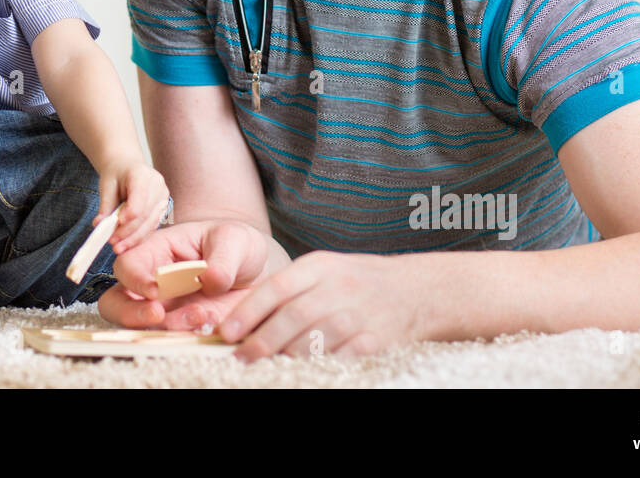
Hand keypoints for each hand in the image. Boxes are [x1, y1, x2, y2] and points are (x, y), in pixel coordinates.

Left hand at [95, 161, 169, 253]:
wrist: (127, 167)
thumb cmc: (116, 174)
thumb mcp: (106, 185)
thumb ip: (105, 205)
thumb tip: (99, 225)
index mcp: (141, 174)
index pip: (139, 198)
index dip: (129, 214)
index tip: (116, 224)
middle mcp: (157, 185)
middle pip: (145, 214)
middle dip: (128, 232)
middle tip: (112, 243)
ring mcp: (163, 197)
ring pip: (150, 223)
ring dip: (134, 238)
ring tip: (118, 247)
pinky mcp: (163, 208)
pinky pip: (152, 226)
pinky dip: (139, 237)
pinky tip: (127, 244)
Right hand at [98, 219, 270, 329]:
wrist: (253, 271)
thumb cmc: (234, 245)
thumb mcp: (234, 240)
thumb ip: (223, 258)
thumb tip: (211, 279)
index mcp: (155, 251)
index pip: (127, 265)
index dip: (134, 279)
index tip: (155, 289)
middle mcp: (151, 283)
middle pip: (116, 304)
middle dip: (130, 314)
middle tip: (158, 315)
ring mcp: (164, 309)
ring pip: (143, 328)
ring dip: (168, 328)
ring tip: (202, 315)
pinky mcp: (181, 330)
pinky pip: (173, 341)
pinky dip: (188, 338)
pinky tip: (211, 323)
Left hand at [217, 250, 421, 359]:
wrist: (412, 289)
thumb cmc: (354, 281)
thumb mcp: (322, 270)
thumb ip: (288, 289)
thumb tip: (244, 321)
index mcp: (319, 266)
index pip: (277, 287)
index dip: (249, 311)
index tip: (227, 332)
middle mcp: (339, 287)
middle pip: (294, 317)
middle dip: (263, 341)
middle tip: (241, 358)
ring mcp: (359, 314)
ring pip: (316, 339)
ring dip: (287, 356)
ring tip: (267, 367)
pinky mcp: (377, 339)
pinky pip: (343, 357)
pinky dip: (322, 366)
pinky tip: (304, 372)